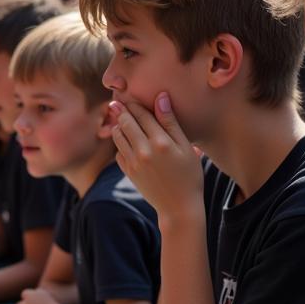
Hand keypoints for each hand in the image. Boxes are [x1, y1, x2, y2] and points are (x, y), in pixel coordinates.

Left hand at [108, 94, 203, 220]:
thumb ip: (171, 122)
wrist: (179, 207)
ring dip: (118, 126)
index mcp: (161, 142)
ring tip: (120, 120)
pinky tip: (126, 142)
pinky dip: (120, 145)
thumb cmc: (189, 175)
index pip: (143, 115)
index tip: (129, 96)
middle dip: (121, 111)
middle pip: (126, 123)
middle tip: (116, 103)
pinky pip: (118, 153)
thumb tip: (161, 97)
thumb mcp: (186, 147)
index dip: (135, 104)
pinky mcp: (128, 172)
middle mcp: (144, 151)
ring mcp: (134, 162)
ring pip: (118, 136)